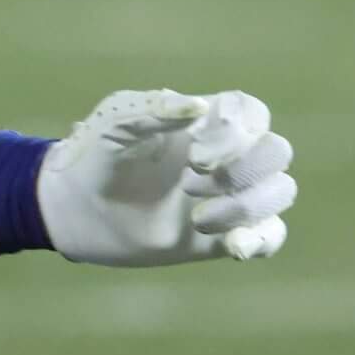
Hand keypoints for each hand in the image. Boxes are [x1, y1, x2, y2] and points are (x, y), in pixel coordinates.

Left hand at [35, 88, 295, 266]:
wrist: (74, 210)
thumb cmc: (94, 154)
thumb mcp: (115, 123)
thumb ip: (154, 111)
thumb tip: (199, 108)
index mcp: (204, 122)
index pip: (252, 114)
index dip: (239, 132)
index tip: (197, 152)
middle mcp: (223, 157)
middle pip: (276, 151)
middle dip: (245, 169)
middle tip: (191, 179)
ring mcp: (226, 197)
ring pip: (279, 193)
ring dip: (247, 206)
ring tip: (199, 217)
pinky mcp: (222, 237)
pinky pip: (270, 236)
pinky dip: (262, 240)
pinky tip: (235, 247)